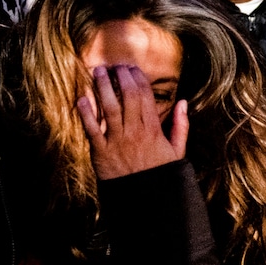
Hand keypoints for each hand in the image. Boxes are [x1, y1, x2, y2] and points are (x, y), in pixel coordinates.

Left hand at [78, 65, 188, 180]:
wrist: (145, 199)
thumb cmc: (161, 173)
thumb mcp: (178, 150)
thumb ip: (181, 125)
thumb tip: (184, 102)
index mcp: (153, 129)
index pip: (145, 97)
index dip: (138, 79)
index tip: (132, 68)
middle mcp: (135, 132)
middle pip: (127, 97)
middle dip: (120, 78)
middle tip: (114, 65)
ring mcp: (117, 142)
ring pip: (109, 108)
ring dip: (102, 88)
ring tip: (98, 72)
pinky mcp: (101, 153)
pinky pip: (92, 130)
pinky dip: (86, 114)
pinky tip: (82, 99)